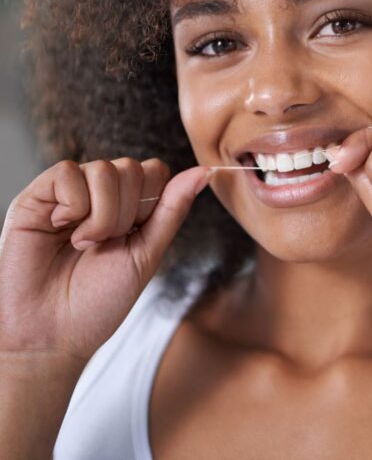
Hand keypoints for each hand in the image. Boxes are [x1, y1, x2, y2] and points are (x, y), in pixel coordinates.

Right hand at [0, 159, 209, 361]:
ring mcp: (67, 194)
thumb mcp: (147, 253)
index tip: (134, 236)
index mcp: (127, 207)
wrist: (53, 333)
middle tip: (105, 245)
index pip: (155, 171)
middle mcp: (97, 195)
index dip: (152, 201)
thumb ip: (173, 209)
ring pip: (103, 169)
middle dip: (127, 214)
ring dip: (103, 214)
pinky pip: (66, 171)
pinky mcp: (35, 197)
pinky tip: (60, 229)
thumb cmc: (100, 300)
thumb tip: (205, 171)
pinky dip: (73, 205)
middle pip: (132, 168)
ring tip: (84, 244)